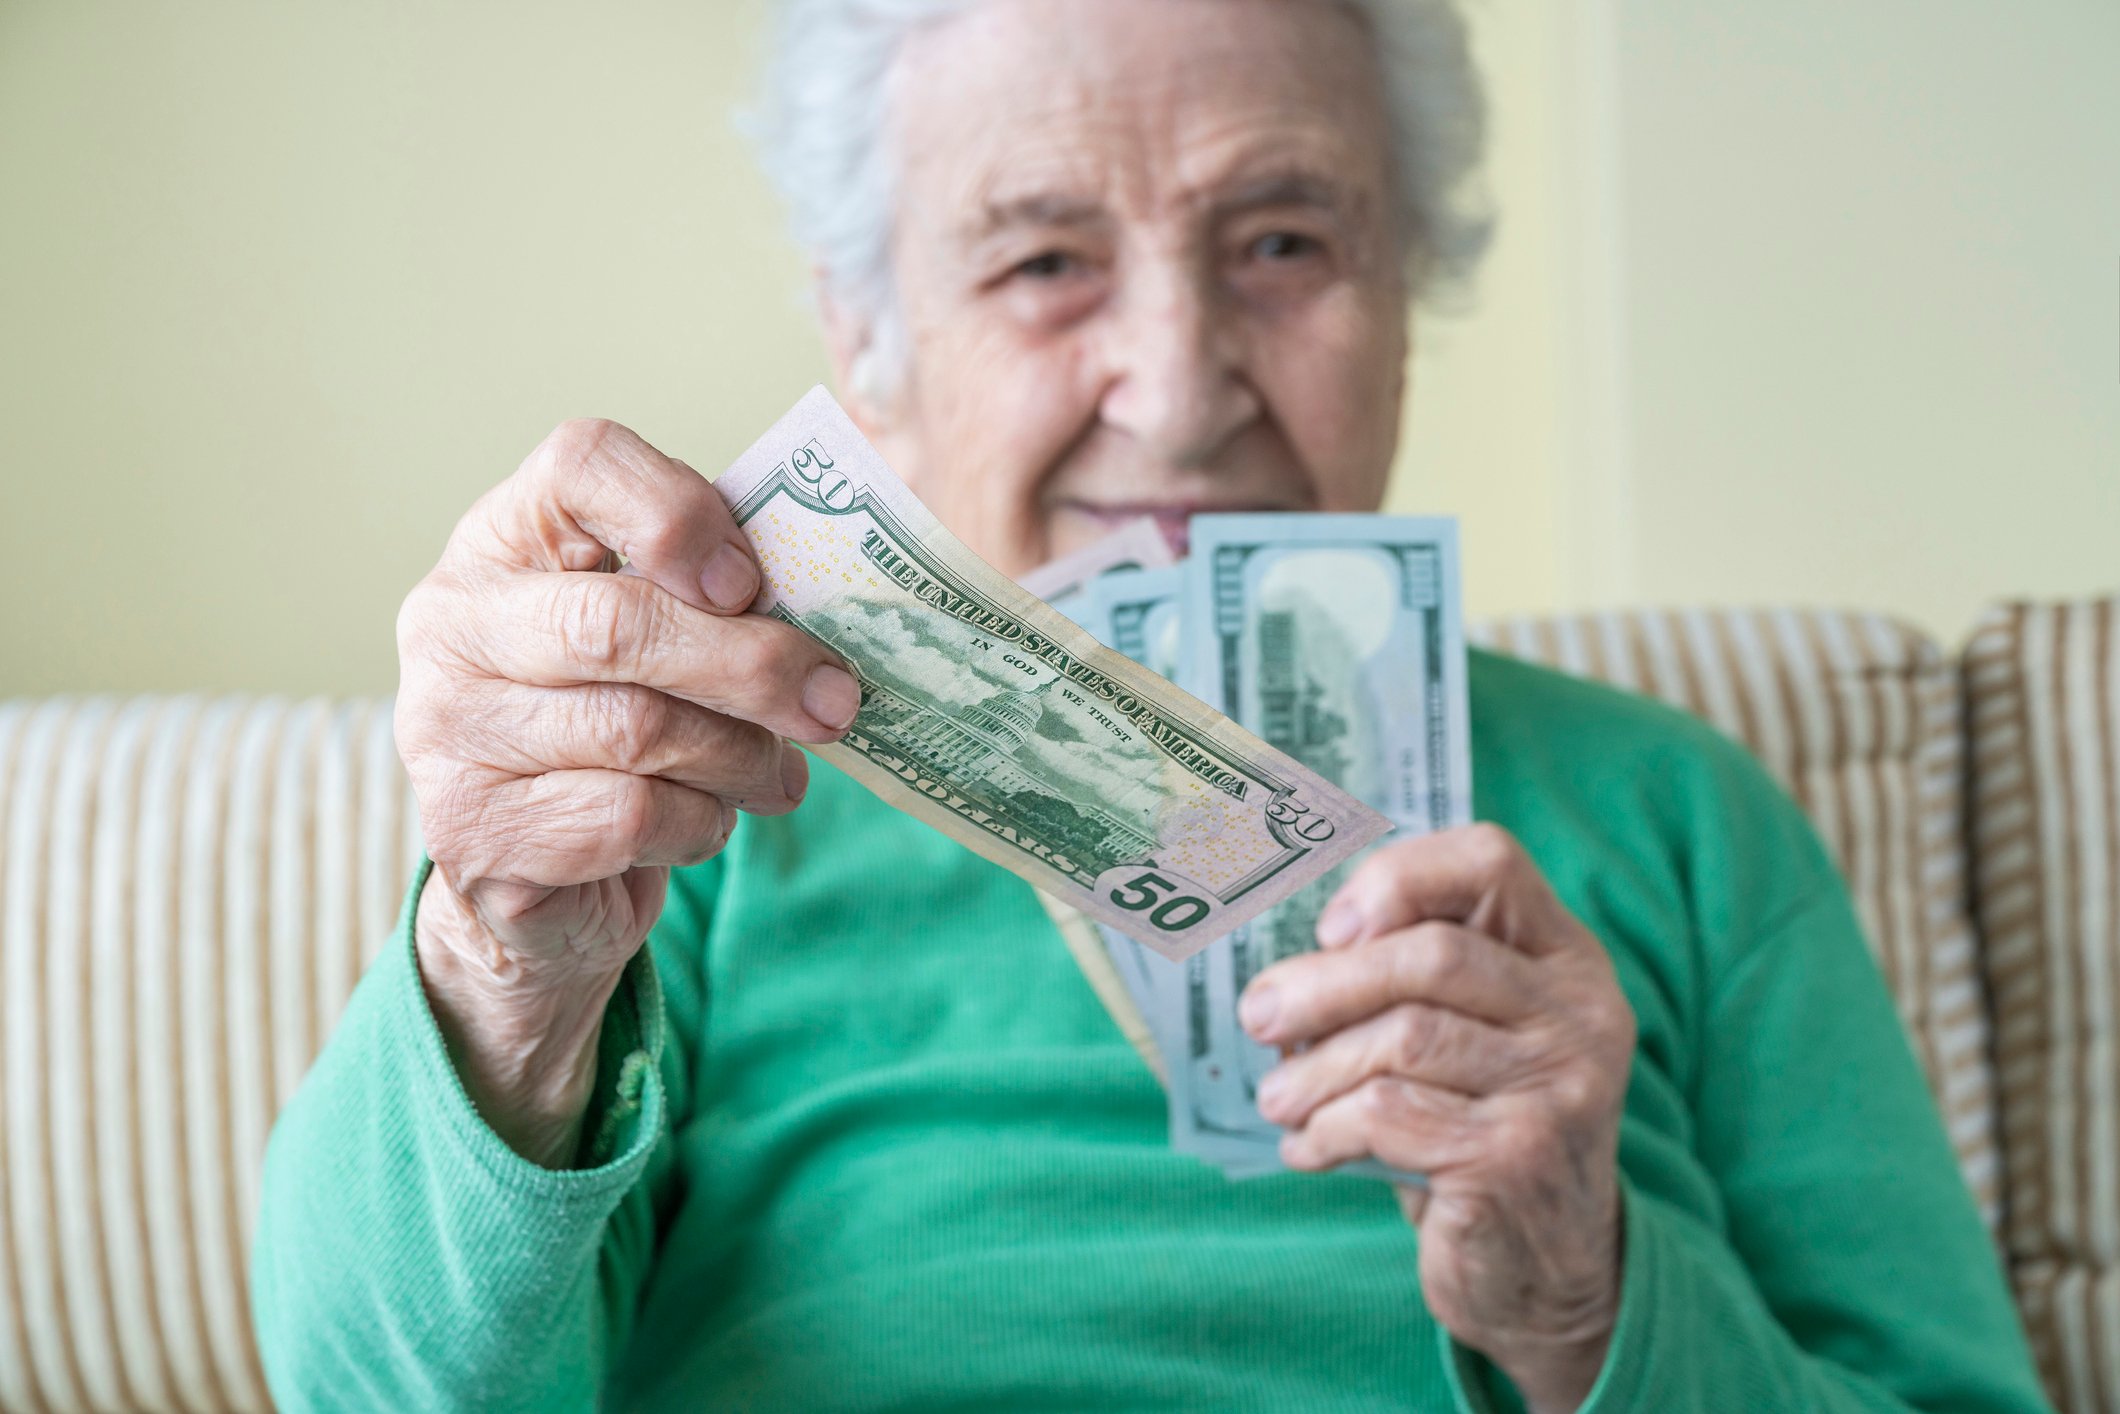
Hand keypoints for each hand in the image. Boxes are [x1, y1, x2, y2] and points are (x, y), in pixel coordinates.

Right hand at [395, 418, 861, 1162]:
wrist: (533, 875)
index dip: (681, 513)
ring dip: (741, 758)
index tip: (751, 581)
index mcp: (502, 539)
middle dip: (750, 664)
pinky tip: (705, 820)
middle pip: (616, 622)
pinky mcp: (474, 838)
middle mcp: (452, 625)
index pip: (580, 464)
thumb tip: (828, 613)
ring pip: (638, 732)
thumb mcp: (659, 632)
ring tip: (775, 772)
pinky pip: (632, 820)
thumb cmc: (615, 720)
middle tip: (835, 700)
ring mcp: (448, 735)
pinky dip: (701, 823)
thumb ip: (716, 596)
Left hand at [1238, 824, 1636, 1412]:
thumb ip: (1405, 988)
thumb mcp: (1465, 1044)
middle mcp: (1580, 1012)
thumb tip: (1280, 971)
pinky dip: (1328, 1128)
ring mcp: (1561, 1085)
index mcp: (1565, 960)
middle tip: (1258, 1016)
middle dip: (1325, 983)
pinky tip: (1309, 1150)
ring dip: (1315, 1067)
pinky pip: (1391, 1115)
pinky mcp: (1521, 1156)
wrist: (1548, 1275)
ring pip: (1404, 1037)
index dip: (1399, 876)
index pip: (1490, 860)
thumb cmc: (1475, 1135)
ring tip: (1277, 1099)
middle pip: (1431, 953)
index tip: (1332, 929)